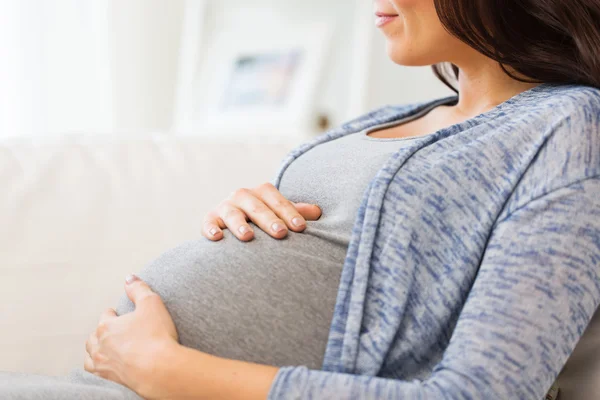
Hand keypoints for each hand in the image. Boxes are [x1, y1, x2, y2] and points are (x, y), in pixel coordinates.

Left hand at [84, 274, 178, 398]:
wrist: (159, 369)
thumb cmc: (156, 337)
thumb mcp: (151, 303)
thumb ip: (138, 289)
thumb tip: (129, 278)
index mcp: (107, 325)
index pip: (106, 316)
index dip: (114, 314)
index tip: (119, 314)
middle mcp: (100, 345)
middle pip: (94, 336)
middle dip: (102, 331)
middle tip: (113, 330)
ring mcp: (102, 364)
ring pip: (90, 355)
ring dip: (95, 350)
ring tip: (104, 348)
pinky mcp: (108, 380)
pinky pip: (93, 373)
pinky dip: (96, 368)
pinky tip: (104, 367)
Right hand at [202, 182, 321, 241]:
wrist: (235, 220)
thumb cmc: (265, 218)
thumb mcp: (280, 212)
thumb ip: (297, 212)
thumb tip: (318, 212)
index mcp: (262, 192)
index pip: (277, 200)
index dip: (289, 213)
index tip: (301, 228)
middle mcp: (242, 195)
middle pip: (257, 206)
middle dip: (269, 220)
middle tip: (281, 234)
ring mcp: (225, 206)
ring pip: (232, 213)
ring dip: (239, 224)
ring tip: (248, 237)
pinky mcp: (210, 218)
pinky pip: (208, 222)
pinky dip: (210, 229)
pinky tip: (217, 238)